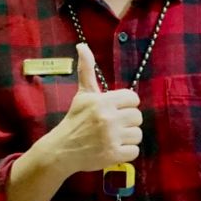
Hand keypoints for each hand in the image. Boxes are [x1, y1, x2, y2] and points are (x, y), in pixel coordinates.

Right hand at [38, 44, 142, 175]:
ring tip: (114, 137)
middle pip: (138, 116)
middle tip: (114, 125)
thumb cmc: (75, 119)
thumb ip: (86, 69)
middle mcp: (108, 118)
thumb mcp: (82, 94)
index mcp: (103, 101)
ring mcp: (112, 138)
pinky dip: (126, 152)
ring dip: (128, 137)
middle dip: (127, 121)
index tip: (116, 110)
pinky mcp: (114, 155)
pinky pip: (135, 151)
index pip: (133, 98)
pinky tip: (113, 148)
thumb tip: (82, 45)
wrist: (62, 149)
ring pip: (138, 134)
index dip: (126, 104)